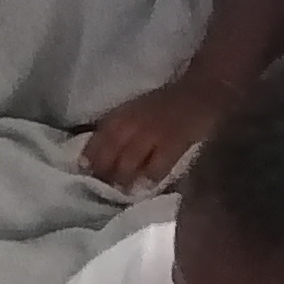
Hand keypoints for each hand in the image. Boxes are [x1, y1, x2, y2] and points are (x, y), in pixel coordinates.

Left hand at [79, 78, 218, 191]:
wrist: (199, 92)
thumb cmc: (164, 104)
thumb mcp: (133, 110)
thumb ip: (116, 129)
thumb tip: (95, 154)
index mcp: (121, 115)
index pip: (97, 140)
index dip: (90, 157)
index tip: (84, 171)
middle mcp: (132, 125)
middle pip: (110, 155)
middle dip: (104, 173)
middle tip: (105, 186)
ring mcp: (152, 135)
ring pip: (129, 164)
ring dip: (123, 179)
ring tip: (123, 190)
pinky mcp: (173, 145)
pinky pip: (156, 167)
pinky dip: (149, 178)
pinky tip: (146, 186)